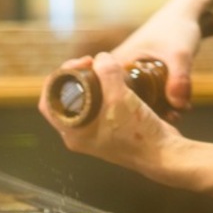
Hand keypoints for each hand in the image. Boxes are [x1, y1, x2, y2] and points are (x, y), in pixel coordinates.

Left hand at [38, 52, 181, 171]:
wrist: (164, 154)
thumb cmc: (139, 134)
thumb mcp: (119, 98)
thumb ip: (107, 73)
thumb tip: (101, 58)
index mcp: (72, 132)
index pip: (48, 101)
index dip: (58, 77)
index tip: (79, 64)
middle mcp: (80, 133)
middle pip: (65, 97)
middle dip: (75, 75)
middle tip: (91, 63)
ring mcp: (95, 132)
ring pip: (83, 99)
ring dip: (91, 80)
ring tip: (104, 68)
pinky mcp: (110, 127)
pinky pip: (99, 103)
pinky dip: (103, 88)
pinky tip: (115, 79)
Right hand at [110, 0, 204, 112]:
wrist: (187, 14)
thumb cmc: (178, 28)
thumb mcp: (180, 54)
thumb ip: (179, 78)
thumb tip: (177, 105)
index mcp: (115, 63)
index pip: (107, 96)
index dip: (125, 114)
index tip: (149, 123)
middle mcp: (117, 70)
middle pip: (123, 104)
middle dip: (145, 117)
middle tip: (170, 120)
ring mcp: (129, 74)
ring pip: (137, 102)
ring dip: (156, 112)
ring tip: (178, 114)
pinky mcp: (141, 78)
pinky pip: (147, 98)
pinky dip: (161, 105)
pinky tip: (180, 108)